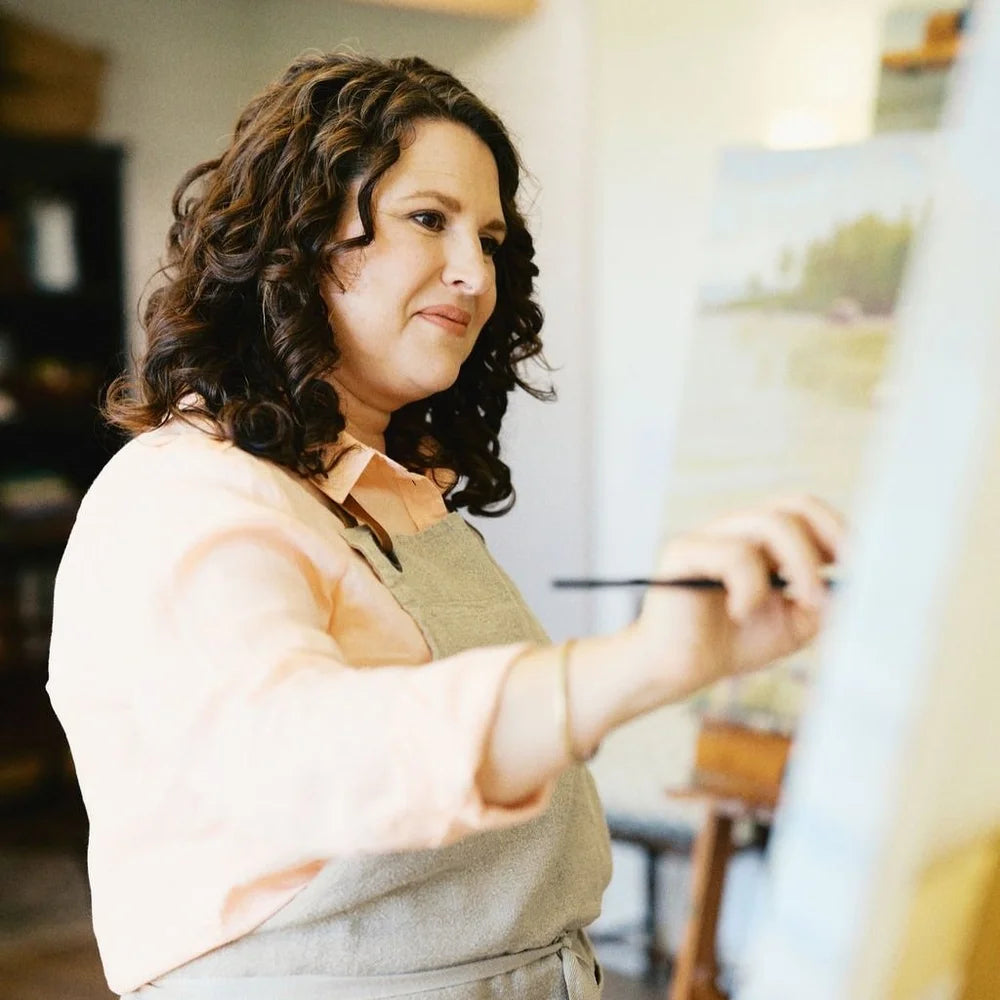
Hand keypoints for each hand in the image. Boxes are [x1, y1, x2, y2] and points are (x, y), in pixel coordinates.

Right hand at [633, 494, 844, 698]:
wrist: (677, 669)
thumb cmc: (730, 643)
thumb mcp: (794, 624)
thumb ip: (823, 601)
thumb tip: (857, 584)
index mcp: (762, 540)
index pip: (806, 511)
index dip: (840, 530)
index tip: (865, 564)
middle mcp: (736, 529)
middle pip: (793, 505)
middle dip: (829, 536)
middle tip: (846, 572)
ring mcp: (708, 536)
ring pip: (769, 524)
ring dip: (801, 566)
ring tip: (805, 604)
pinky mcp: (683, 551)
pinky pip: (734, 555)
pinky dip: (751, 588)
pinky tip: (740, 613)